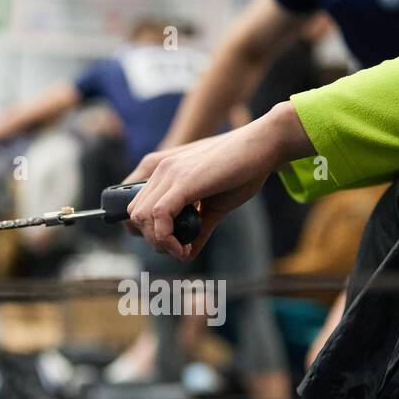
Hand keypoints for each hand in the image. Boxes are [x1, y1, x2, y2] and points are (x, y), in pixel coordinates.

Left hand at [126, 103, 313, 260]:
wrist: (264, 144)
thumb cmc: (243, 170)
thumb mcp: (213, 204)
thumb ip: (197, 227)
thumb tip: (186, 254)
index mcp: (163, 170)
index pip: (134, 206)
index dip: (146, 231)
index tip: (170, 243)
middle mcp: (159, 169)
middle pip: (134, 216)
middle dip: (154, 240)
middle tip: (179, 249)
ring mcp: (169, 172)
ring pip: (141, 219)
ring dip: (159, 243)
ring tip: (182, 249)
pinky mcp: (183, 181)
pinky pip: (158, 217)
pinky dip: (167, 239)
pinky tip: (185, 248)